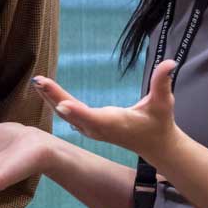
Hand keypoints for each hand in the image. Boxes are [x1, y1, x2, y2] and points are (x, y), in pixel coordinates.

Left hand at [36, 61, 181, 165]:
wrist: (157, 145)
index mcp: (114, 123)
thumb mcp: (164, 102)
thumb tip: (170, 62)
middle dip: (54, 97)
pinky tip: (44, 91)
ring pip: (66, 114)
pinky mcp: (89, 127)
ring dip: (50, 98)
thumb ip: (163, 83)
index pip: (93, 117)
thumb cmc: (160, 123)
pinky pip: (68, 114)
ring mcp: (92, 130)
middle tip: (39, 81)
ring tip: (37, 82)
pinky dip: (55, 102)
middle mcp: (99, 128)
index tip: (60, 104)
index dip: (77, 111)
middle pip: (73, 113)